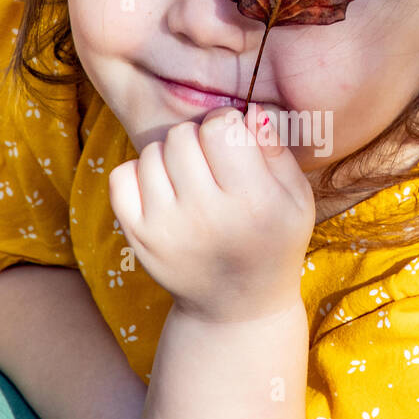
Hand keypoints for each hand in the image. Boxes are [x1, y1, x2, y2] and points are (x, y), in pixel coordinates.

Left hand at [108, 102, 315, 322]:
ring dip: (171, 157)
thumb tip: (250, 112)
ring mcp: (166, 228)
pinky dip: (140, 174)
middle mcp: (207, 216)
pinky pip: (122, 175)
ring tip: (191, 181)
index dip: (229, 126)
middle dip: (199, 140)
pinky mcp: (138, 238)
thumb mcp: (296, 200)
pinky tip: (163, 190)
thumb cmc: (273, 242)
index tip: (235, 143)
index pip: (222, 128)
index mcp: (254, 203)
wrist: (238, 306)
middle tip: (213, 165)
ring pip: (153, 152)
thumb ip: (277, 151)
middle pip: (183, 135)